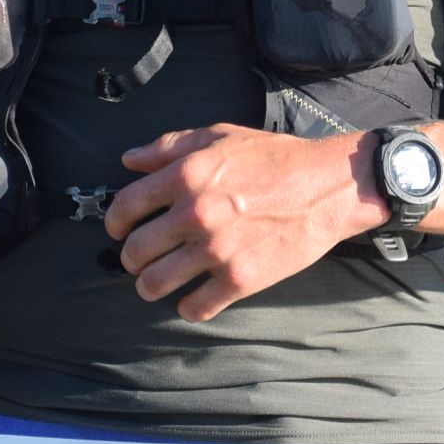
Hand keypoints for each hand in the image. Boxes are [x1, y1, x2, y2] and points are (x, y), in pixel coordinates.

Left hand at [106, 123, 388, 322]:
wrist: (328, 186)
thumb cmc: (275, 158)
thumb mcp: (220, 136)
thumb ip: (170, 146)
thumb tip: (129, 159)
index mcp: (187, 174)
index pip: (125, 206)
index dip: (114, 222)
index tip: (118, 230)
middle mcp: (196, 213)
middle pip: (135, 250)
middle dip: (131, 258)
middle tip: (139, 260)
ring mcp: (217, 249)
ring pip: (156, 283)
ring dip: (149, 287)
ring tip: (155, 284)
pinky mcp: (241, 279)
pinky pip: (195, 307)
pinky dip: (189, 307)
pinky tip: (193, 299)